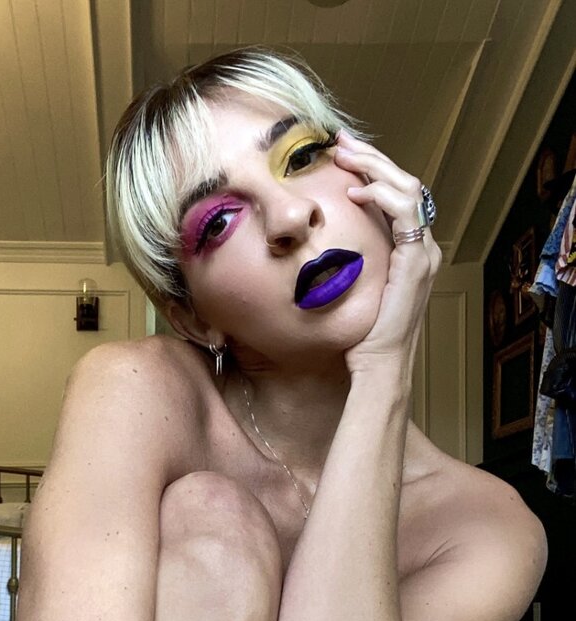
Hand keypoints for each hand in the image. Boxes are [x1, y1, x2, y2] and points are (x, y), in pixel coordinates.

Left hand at [333, 130, 440, 378]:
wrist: (378, 364)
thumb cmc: (361, 334)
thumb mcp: (351, 287)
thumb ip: (345, 260)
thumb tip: (313, 242)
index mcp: (408, 250)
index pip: (395, 195)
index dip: (371, 170)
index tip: (341, 155)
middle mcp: (422, 247)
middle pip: (404, 183)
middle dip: (371, 158)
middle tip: (341, 142)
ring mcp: (423, 253)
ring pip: (408, 189)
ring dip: (375, 167)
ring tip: (346, 156)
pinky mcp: (416, 262)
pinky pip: (405, 214)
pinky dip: (382, 196)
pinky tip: (357, 192)